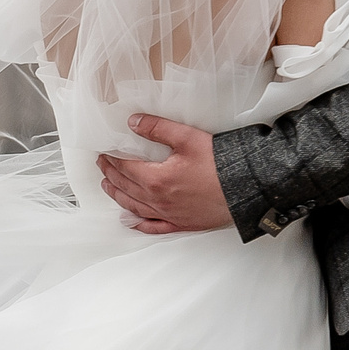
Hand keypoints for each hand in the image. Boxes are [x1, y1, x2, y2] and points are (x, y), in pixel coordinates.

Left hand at [96, 115, 231, 233]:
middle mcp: (159, 201)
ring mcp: (169, 215)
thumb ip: (158, 128)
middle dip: (110, 175)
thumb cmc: (221, 165)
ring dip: (118, 196)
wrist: (246, 189)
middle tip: (102, 166)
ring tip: (108, 187)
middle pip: (126, 187)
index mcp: (157, 179)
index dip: (112, 160)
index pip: (125, 168)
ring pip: (134, 207)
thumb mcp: (188, 138)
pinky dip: (139, 224)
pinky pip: (154, 227)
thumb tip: (134, 122)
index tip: (104, 154)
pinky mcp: (182, 224)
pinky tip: (131, 221)